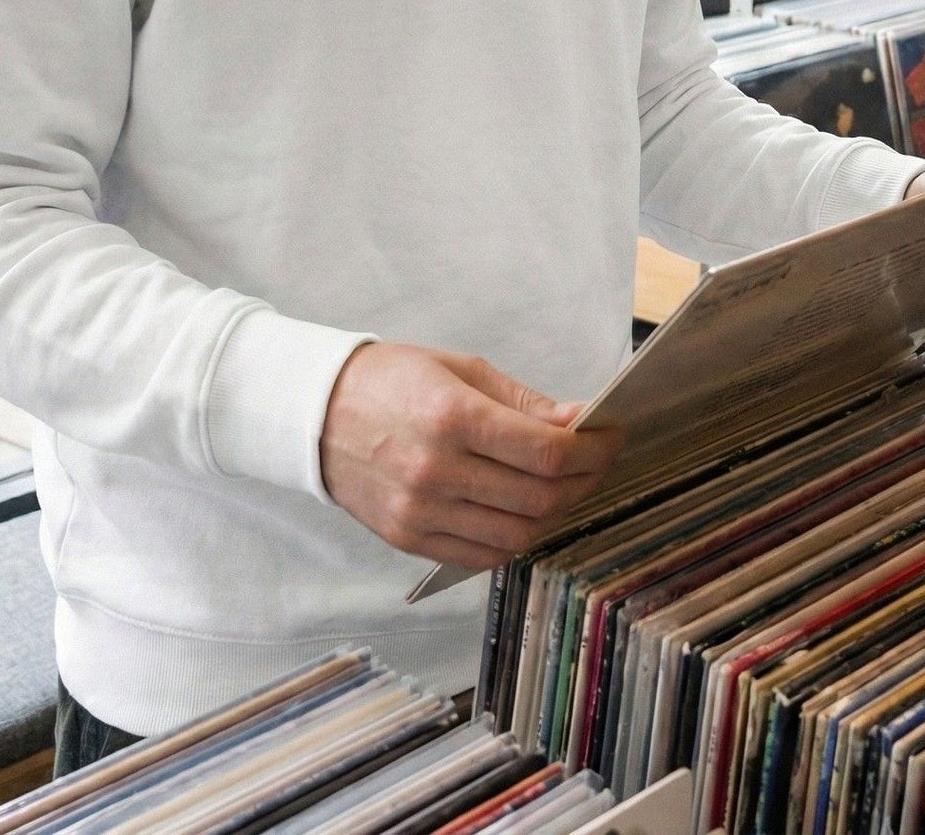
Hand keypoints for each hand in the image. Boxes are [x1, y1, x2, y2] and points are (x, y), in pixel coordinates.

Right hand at [319, 342, 621, 570]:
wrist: (315, 412)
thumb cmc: (391, 380)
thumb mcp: (459, 369)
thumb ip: (522, 402)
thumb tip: (577, 423)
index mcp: (451, 417)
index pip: (545, 452)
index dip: (591, 449)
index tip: (609, 435)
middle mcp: (436, 471)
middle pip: (540, 497)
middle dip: (583, 479)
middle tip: (596, 459)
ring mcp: (421, 512)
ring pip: (517, 534)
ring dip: (554, 512)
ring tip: (563, 485)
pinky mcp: (409, 539)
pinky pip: (483, 554)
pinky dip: (514, 537)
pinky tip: (524, 510)